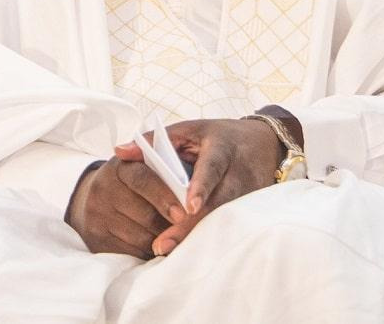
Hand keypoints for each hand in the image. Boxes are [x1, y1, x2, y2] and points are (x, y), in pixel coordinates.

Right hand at [65, 157, 188, 258]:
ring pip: (142, 238)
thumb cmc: (132, 184)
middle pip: (146, 215)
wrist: (92, 200)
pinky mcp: (96, 239)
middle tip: (187, 230)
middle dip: (171, 225)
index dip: (165, 197)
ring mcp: (97, 215)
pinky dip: (149, 252)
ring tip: (174, 237)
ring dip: (162, 241)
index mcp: (119, 167)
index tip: (185, 213)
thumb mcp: (144, 167)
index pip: (143, 180)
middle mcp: (103, 189)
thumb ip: (166, 168)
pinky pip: (132, 253)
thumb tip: (192, 190)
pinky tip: (156, 245)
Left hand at [113, 117, 280, 255]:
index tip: (189, 207)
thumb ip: (154, 140)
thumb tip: (119, 151)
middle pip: (217, 204)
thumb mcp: (188, 130)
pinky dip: (207, 238)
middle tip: (162, 244)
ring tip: (167, 252)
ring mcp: (249, 194)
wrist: (265, 144)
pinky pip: (227, 226)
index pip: (212, 168)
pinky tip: (187, 253)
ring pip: (223, 220)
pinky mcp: (251, 210)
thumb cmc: (218, 136)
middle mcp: (239, 173)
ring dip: (197, 237)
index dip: (202, 187)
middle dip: (190, 226)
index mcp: (222, 148)